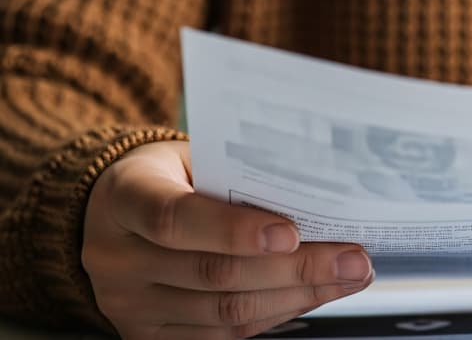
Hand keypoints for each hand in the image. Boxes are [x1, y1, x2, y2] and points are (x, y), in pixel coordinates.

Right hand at [83, 141, 373, 338]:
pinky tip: (314, 294)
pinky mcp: (146, 335)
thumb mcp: (191, 157)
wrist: (110, 213)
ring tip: (349, 277)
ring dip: (298, 295)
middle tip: (353, 258)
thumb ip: (238, 174)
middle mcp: (117, 257)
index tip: (291, 232)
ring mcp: (128, 304)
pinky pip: (223, 335)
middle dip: (296, 268)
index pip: (173, 217)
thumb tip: (320, 192)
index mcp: (125, 196)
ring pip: (225, 312)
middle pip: (213, 273)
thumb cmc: (171, 175)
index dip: (233, 229)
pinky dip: (277, 314)